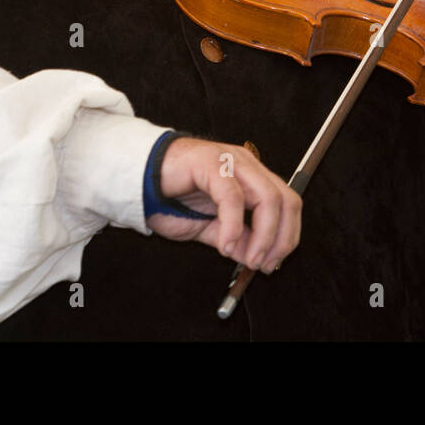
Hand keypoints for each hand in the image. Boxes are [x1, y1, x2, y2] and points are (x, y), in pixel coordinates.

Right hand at [146, 137, 301, 272]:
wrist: (137, 180)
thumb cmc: (170, 197)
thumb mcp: (209, 227)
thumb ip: (235, 239)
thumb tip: (256, 257)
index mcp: (251, 177)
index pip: (288, 204)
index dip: (287, 236)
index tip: (272, 263)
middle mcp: (246, 165)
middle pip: (285, 201)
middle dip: (280, 239)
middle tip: (263, 264)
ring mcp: (231, 161)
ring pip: (267, 197)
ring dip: (264, 236)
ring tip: (248, 258)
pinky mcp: (211, 162)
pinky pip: (233, 196)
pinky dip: (234, 225)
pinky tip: (224, 244)